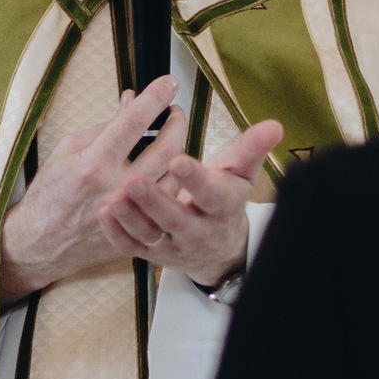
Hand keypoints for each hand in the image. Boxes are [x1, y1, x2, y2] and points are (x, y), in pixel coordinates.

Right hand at [0, 77, 283, 296]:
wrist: (41, 243)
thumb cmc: (50, 195)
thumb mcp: (67, 151)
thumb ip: (105, 127)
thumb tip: (132, 102)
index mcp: (94, 163)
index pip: (134, 121)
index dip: (156, 97)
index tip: (168, 83)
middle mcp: (116, 187)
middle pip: (168, 148)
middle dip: (178, 122)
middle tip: (175, 111)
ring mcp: (130, 212)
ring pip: (175, 176)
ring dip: (180, 150)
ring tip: (172, 138)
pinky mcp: (137, 230)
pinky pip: (169, 201)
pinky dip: (172, 180)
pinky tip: (167, 169)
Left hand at [113, 116, 281, 288]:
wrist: (217, 249)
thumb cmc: (224, 200)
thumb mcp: (241, 175)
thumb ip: (252, 150)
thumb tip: (274, 125)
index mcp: (221, 207)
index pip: (211, 194)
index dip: (196, 180)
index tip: (179, 160)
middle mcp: (197, 230)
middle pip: (175, 219)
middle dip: (155, 202)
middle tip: (134, 181)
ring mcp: (172, 244)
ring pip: (150, 235)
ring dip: (130, 218)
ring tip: (112, 197)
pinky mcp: (152, 252)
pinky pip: (131, 247)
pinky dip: (117, 232)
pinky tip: (104, 211)